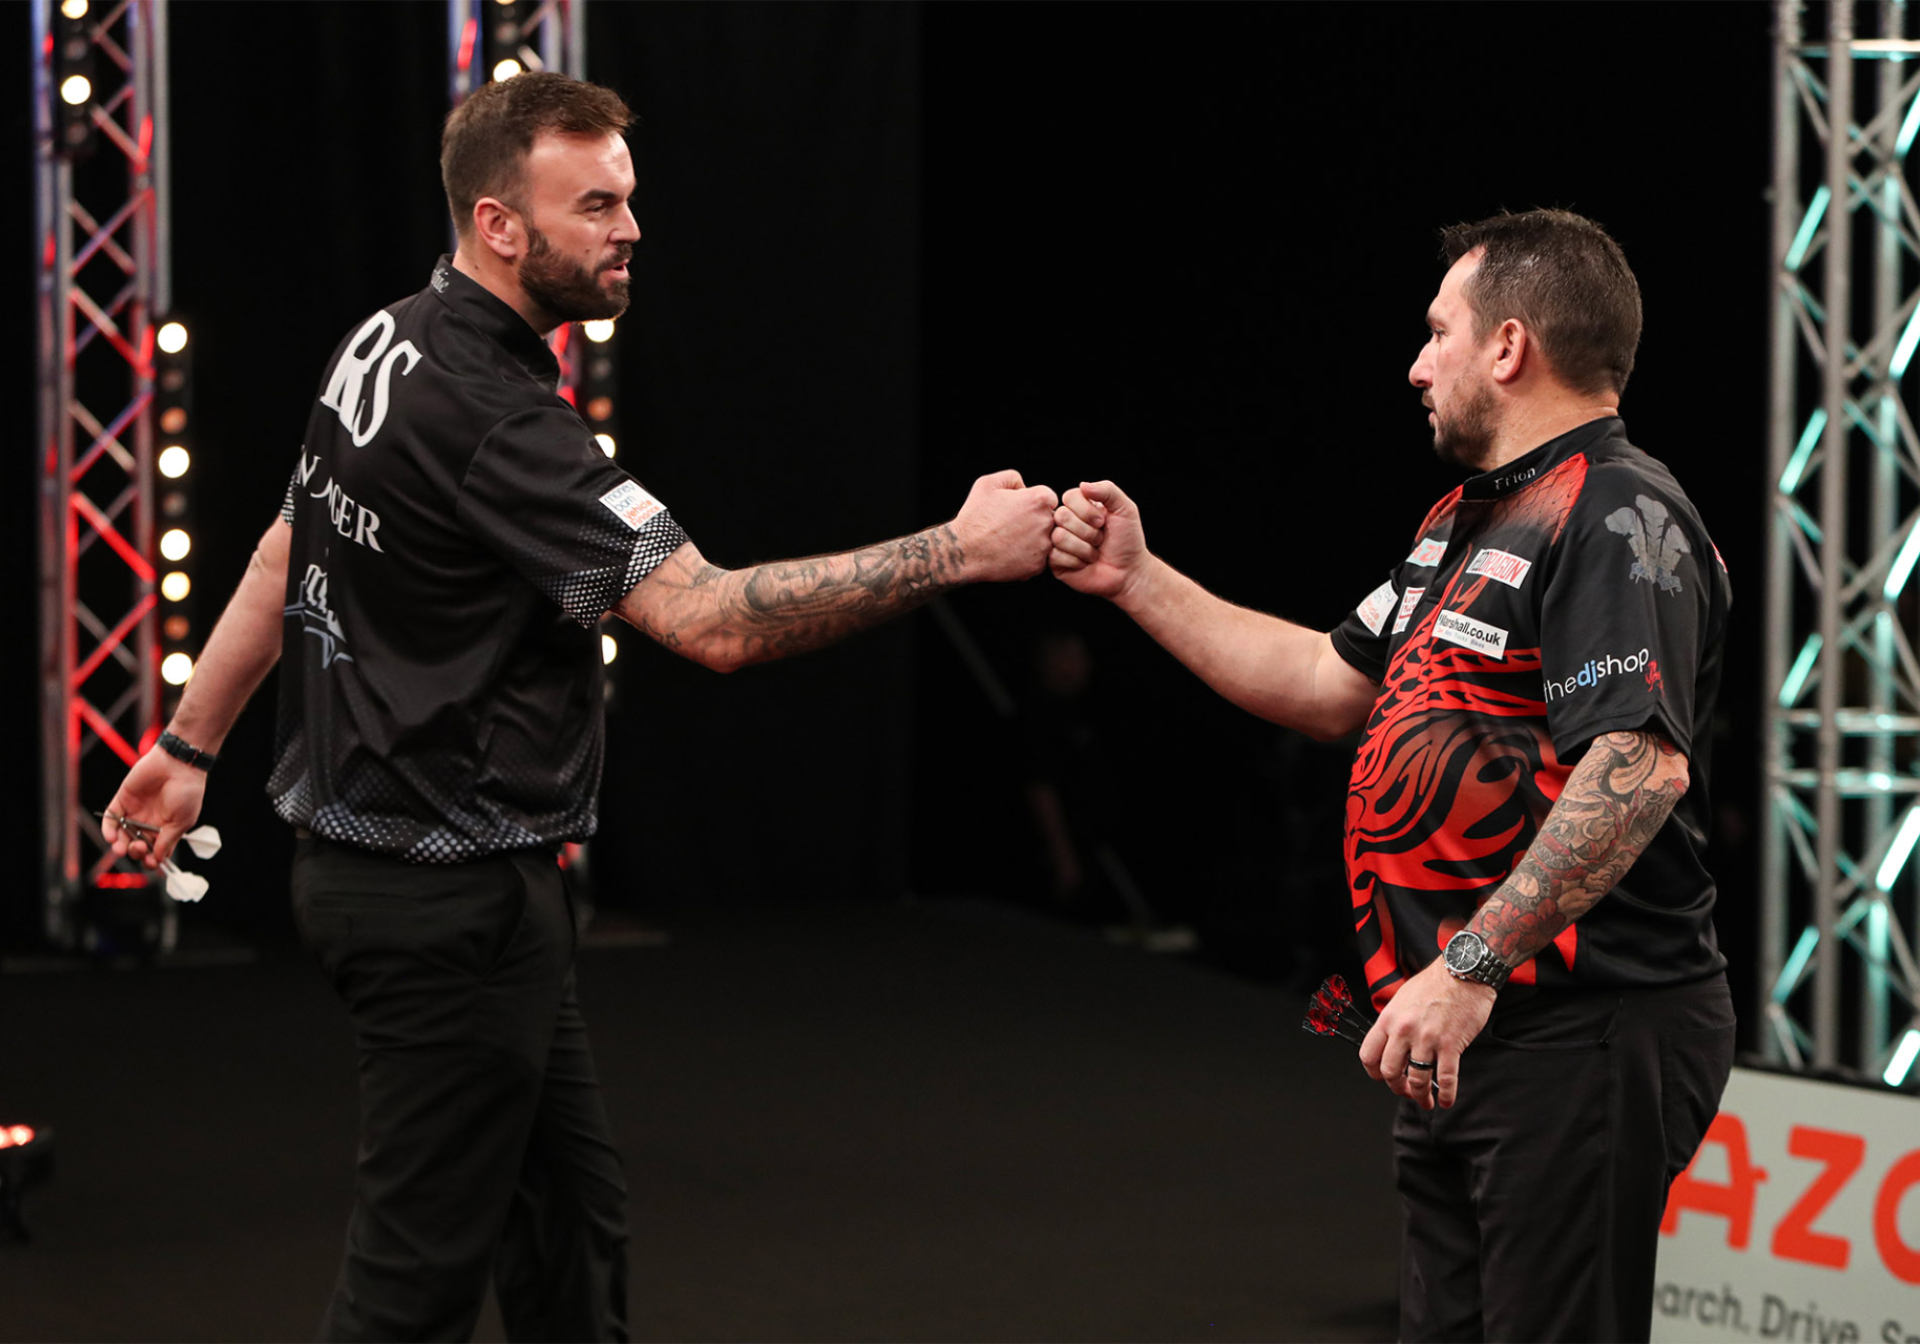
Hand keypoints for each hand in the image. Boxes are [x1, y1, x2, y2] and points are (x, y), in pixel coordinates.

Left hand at [102, 746, 207, 869]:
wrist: (178, 764)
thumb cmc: (188, 791)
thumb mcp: (183, 821)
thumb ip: (168, 840)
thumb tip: (158, 858)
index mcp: (166, 828)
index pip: (154, 850)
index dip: (151, 859)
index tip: (152, 863)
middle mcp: (149, 822)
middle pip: (136, 845)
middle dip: (136, 852)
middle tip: (140, 847)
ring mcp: (135, 811)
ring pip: (121, 835)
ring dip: (119, 846)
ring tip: (121, 848)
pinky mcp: (123, 800)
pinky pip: (111, 818)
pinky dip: (108, 830)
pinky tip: (111, 838)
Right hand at [950, 470, 1058, 582]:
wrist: (964, 551)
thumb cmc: (975, 516)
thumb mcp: (988, 484)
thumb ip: (1013, 477)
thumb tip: (1025, 487)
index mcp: (1039, 499)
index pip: (1049, 499)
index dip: (1033, 504)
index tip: (1018, 511)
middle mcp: (1047, 522)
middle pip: (1051, 520)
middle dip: (1035, 522)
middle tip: (1013, 527)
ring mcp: (1044, 545)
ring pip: (1047, 540)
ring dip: (1034, 540)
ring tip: (1011, 541)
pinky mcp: (1039, 565)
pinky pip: (1040, 559)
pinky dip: (1028, 557)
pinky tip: (1011, 554)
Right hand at [1049, 480, 1146, 599]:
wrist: (1129, 571)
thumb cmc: (1127, 540)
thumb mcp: (1125, 509)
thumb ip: (1107, 490)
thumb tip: (1083, 484)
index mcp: (1080, 506)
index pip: (1069, 496)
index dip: (1086, 511)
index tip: (1102, 522)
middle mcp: (1066, 522)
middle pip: (1061, 516)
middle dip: (1088, 531)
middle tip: (1100, 540)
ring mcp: (1059, 542)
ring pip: (1059, 537)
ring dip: (1084, 548)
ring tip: (1094, 553)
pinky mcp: (1055, 562)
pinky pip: (1056, 556)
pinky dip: (1076, 562)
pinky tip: (1085, 564)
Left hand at [1358, 958, 1494, 1110]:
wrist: (1462, 972)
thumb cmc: (1434, 983)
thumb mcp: (1402, 999)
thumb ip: (1394, 1022)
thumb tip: (1392, 1043)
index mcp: (1389, 1019)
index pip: (1369, 1055)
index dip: (1374, 1073)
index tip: (1382, 1079)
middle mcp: (1404, 1031)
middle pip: (1390, 1072)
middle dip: (1397, 1088)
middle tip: (1406, 1092)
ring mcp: (1427, 1040)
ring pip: (1417, 1079)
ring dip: (1421, 1096)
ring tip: (1427, 1101)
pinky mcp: (1451, 1045)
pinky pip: (1446, 1078)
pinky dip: (1447, 1094)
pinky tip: (1446, 1100)